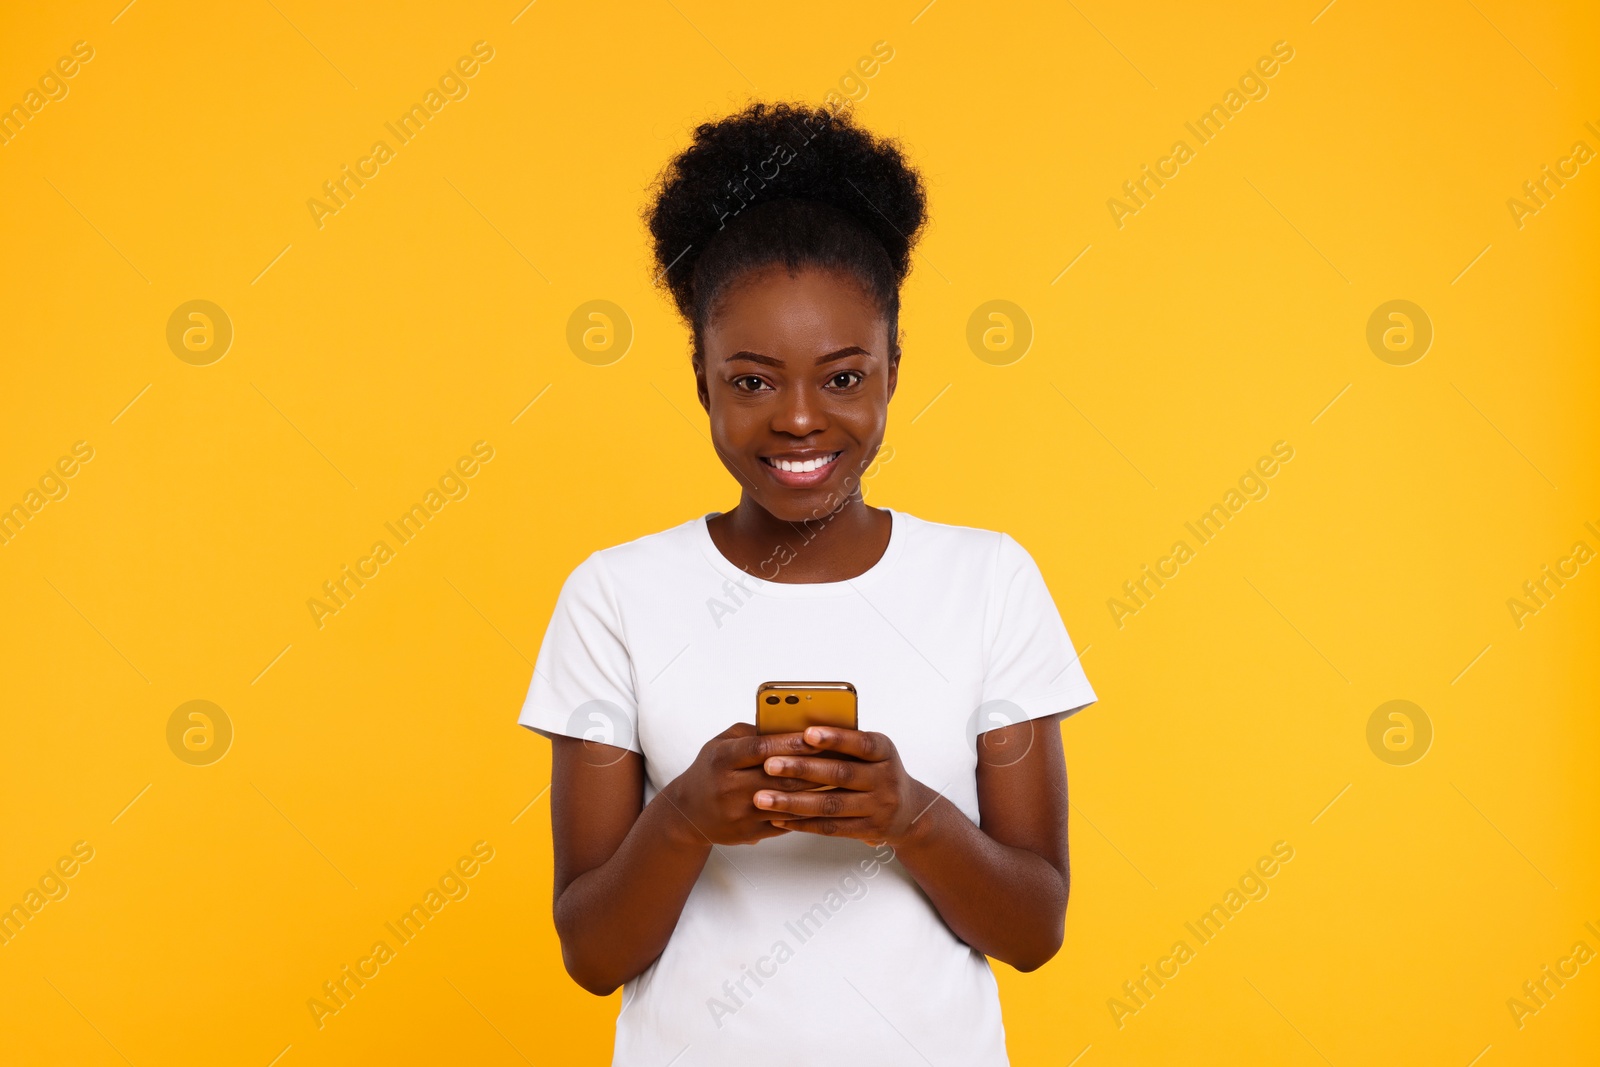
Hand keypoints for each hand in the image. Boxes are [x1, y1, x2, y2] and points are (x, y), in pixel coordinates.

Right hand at [659, 723, 830, 846]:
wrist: (687, 813)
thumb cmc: (711, 770)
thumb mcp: (721, 743)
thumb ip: (753, 732)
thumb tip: (790, 725)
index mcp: (722, 759)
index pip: (761, 748)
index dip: (790, 742)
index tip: (816, 735)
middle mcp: (729, 787)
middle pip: (779, 776)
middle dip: (813, 766)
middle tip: (840, 756)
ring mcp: (739, 813)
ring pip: (787, 802)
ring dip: (816, 790)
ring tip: (839, 779)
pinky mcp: (749, 833)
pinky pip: (785, 822)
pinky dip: (806, 811)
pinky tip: (824, 801)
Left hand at [754, 726, 933, 846]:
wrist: (909, 811)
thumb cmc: (878, 771)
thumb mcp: (872, 752)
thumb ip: (844, 742)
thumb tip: (796, 730)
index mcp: (885, 751)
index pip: (861, 743)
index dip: (835, 738)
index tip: (806, 733)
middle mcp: (886, 779)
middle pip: (841, 774)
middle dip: (801, 769)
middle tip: (769, 765)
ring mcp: (879, 807)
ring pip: (831, 805)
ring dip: (793, 801)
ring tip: (763, 798)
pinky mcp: (869, 830)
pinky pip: (831, 827)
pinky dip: (802, 823)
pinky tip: (778, 818)